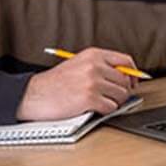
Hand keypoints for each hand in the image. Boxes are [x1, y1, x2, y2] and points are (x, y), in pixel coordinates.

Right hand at [16, 48, 137, 120]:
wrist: (32, 95)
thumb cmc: (54, 83)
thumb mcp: (79, 64)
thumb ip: (101, 66)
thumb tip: (126, 75)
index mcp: (94, 55)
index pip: (126, 61)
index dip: (132, 74)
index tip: (133, 82)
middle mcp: (95, 66)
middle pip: (125, 80)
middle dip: (122, 91)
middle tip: (112, 97)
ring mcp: (93, 82)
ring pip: (121, 95)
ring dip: (113, 102)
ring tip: (99, 102)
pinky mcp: (89, 99)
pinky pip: (111, 107)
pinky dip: (105, 111)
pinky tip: (93, 109)